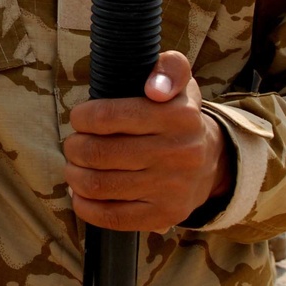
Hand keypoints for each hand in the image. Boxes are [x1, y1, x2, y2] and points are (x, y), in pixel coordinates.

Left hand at [64, 51, 231, 232]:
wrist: (211, 162)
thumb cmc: (179, 115)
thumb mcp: (180, 81)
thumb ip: (169, 68)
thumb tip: (155, 88)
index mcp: (178, 115)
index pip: (107, 117)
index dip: (82, 117)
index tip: (80, 118)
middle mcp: (178, 153)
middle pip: (98, 153)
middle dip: (74, 147)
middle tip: (74, 144)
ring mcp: (171, 188)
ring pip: (99, 185)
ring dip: (74, 175)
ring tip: (75, 167)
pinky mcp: (164, 215)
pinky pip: (111, 217)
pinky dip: (85, 205)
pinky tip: (82, 194)